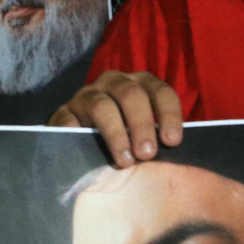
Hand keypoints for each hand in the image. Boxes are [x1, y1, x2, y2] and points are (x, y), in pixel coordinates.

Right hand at [49, 70, 184, 166]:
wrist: (79, 144)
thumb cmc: (125, 141)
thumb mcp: (144, 135)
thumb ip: (159, 140)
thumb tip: (179, 158)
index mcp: (139, 85)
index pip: (159, 91)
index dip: (169, 114)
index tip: (173, 141)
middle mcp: (113, 83)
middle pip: (131, 95)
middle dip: (142, 124)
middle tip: (147, 155)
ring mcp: (86, 96)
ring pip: (102, 106)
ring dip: (116, 134)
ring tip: (124, 161)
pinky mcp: (63, 113)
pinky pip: (69, 121)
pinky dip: (79, 136)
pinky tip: (86, 155)